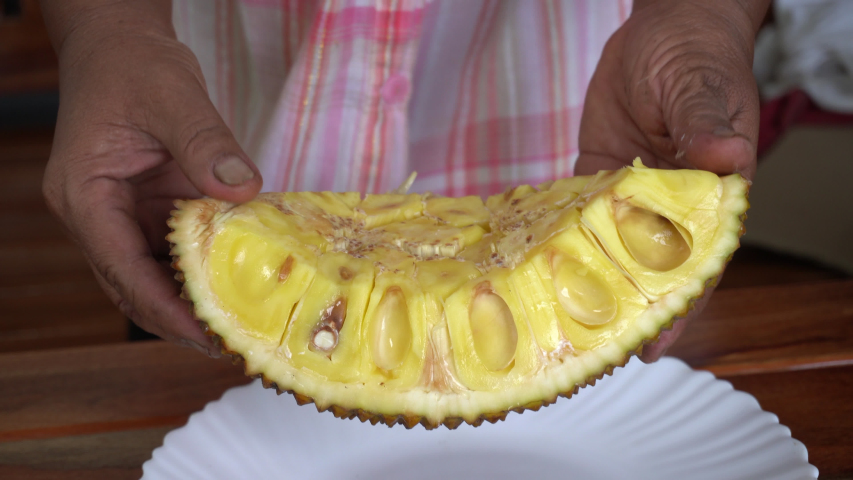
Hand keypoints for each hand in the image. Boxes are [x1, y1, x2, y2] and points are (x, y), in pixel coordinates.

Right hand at [41, 1, 261, 354]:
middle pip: (133, 284)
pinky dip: (200, 270)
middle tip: (230, 344)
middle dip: (177, 319)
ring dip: (190, 301)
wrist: (122, 47)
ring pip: (153, 275)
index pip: (120, 266)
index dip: (162, 308)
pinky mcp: (148, 209)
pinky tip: (236, 284)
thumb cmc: (134, 66)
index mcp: (85, 194)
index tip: (203, 335)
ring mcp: (122, 215)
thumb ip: (206, 142)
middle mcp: (98, 214)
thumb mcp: (173, 96)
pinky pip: (172, 251)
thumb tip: (243, 189)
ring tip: (237, 325)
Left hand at [576, 0, 769, 360]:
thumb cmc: (695, 57)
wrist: (662, 31)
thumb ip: (707, 126)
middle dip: (624, 312)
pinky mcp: (596, 181)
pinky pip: (576, 218)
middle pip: (648, 270)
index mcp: (710, 197)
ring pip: (607, 252)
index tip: (655, 342)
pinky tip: (539, 273)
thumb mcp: (701, 88)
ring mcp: (628, 198)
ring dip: (588, 288)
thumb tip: (725, 161)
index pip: (696, 262)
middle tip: (595, 354)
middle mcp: (668, 207)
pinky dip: (558, 244)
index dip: (676, 305)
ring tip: (562, 330)